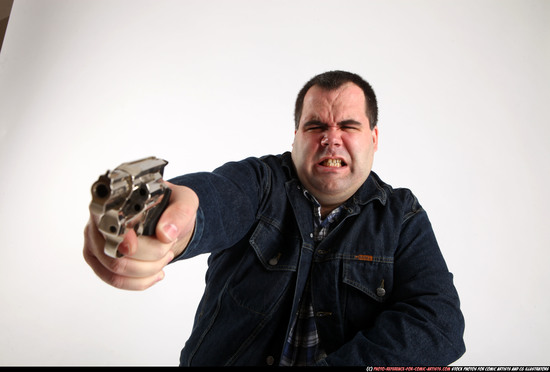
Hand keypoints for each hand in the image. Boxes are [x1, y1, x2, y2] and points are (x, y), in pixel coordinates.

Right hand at [83, 182, 197, 290]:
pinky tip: (156, 273)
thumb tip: (165, 233)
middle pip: (114, 253)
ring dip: (147, 270)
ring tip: (165, 257)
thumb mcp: (184, 202)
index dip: (120, 238)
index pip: (107, 222)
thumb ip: (179, 213)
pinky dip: (139, 281)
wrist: (166, 219)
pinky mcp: (99, 261)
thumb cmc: (169, 206)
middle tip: (168, 246)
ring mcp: (96, 242)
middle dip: (149, 255)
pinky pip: (115, 280)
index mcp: (115, 200)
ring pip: (115, 270)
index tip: (134, 247)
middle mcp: (99, 220)